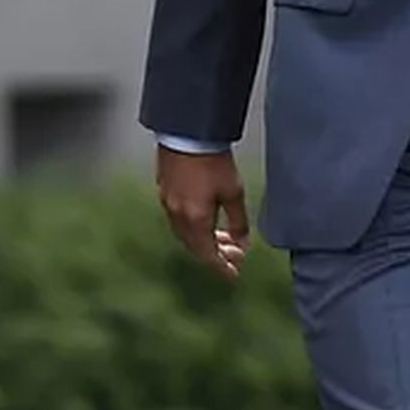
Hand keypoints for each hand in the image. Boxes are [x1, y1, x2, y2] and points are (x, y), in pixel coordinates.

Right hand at [156, 146, 250, 280]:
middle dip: (216, 254)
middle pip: (196, 246)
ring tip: (225, 238)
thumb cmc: (212, 161)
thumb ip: (238, 220)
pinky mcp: (166, 191)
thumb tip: (243, 242)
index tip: (233, 275)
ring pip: (187, 234)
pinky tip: (208, 219)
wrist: (187, 134)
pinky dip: (196, 226)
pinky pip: (180, 220)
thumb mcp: (234, 192)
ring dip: (206, 240)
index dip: (221, 267)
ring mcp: (168, 204)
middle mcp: (177, 217)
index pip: (207, 255)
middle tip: (235, 256)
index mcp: (194, 221)